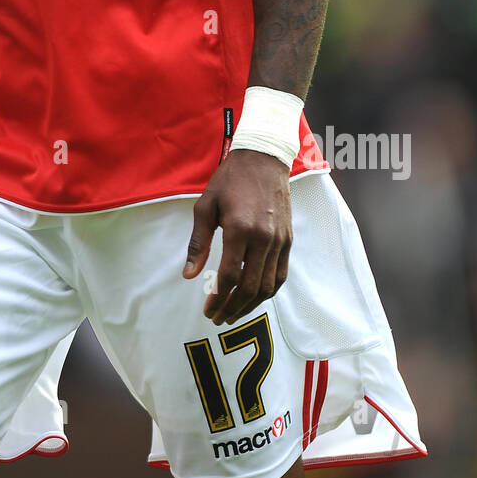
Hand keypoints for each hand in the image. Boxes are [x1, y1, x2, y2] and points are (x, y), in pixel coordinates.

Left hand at [182, 148, 291, 324]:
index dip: (218, 298)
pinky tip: (255, 298)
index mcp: (240, 229)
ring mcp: (279, 240)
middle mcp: (263, 238)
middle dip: (233, 308)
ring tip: (234, 313)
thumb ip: (198, 243)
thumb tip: (188, 275)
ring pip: (268, 285)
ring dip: (251, 305)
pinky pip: (281, 274)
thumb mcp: (205, 206)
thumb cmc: (230, 180)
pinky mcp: (288, 239)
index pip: (229, 276)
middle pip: (250, 287)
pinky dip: (268, 291)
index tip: (207, 310)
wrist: (264, 159)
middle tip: (218, 319)